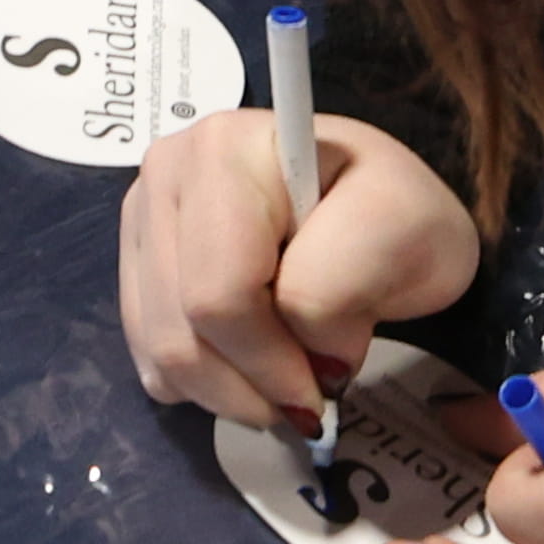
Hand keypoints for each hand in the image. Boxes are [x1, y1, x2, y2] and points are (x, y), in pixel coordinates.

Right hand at [117, 100, 481, 444]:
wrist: (373, 215)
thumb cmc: (393, 216)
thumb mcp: (407, 230)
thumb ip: (347, 282)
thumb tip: (308, 354)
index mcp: (226, 150)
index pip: (222, 293)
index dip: (273, 362)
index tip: (328, 382)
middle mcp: (165, 172)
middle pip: (182, 330)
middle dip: (251, 387)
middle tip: (307, 393)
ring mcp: (142, 216)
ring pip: (160, 353)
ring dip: (228, 394)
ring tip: (282, 382)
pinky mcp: (135, 260)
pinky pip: (147, 357)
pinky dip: (200, 385)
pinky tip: (245, 363)